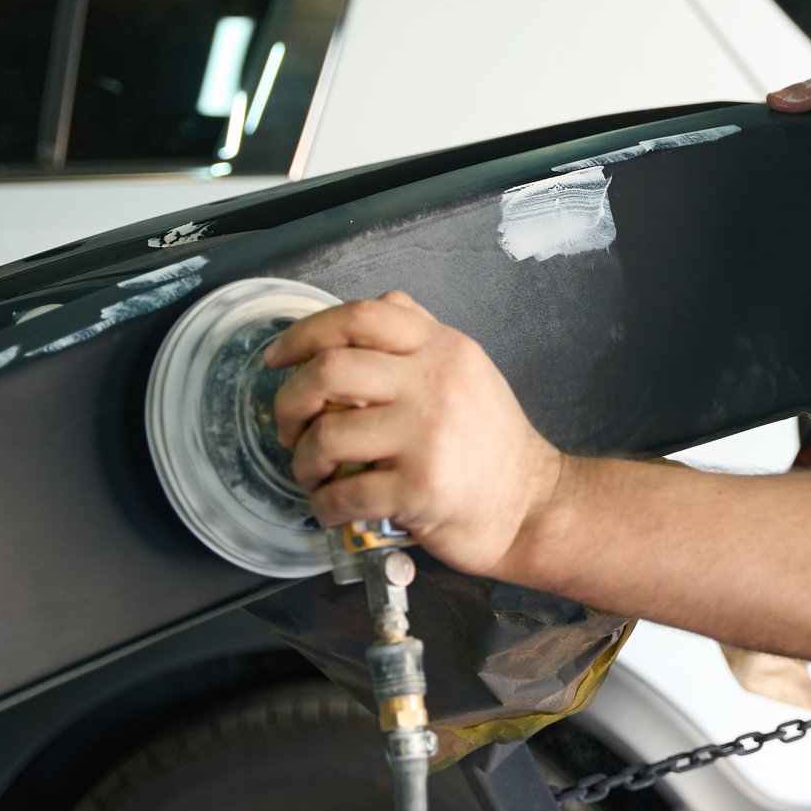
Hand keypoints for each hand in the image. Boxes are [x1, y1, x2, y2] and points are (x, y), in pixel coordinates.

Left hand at [265, 291, 562, 579]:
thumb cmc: (492, 442)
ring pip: (327, 435)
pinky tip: (331, 506)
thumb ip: (422, 335)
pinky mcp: (420, 489)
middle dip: (290, 402)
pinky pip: (344, 493)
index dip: (306, 333)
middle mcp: (436, 383)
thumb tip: (378, 304)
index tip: (278, 358)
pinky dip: (322, 504)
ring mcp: (428, 436)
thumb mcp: (467, 370)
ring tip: (312, 472)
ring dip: (302, 461)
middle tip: (289, 427)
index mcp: (442, 348)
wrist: (532, 505)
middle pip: (329, 371)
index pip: (362, 316)